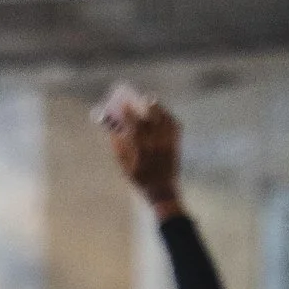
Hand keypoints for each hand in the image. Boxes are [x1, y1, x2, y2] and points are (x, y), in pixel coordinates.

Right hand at [102, 91, 182, 215]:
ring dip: (157, 108)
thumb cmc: (140, 180)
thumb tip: (112, 130)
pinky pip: (175, 126)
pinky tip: (162, 111)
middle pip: (150, 121)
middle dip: (140, 108)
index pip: (135, 128)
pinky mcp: (176, 145)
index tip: (121, 104)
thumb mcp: (125, 167)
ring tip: (149, 99)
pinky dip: (168, 117)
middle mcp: (158, 147)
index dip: (129, 115)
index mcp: (143, 152)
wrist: (162, 191)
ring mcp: (169, 145)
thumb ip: (119, 148)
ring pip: (164, 121)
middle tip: (133, 97)